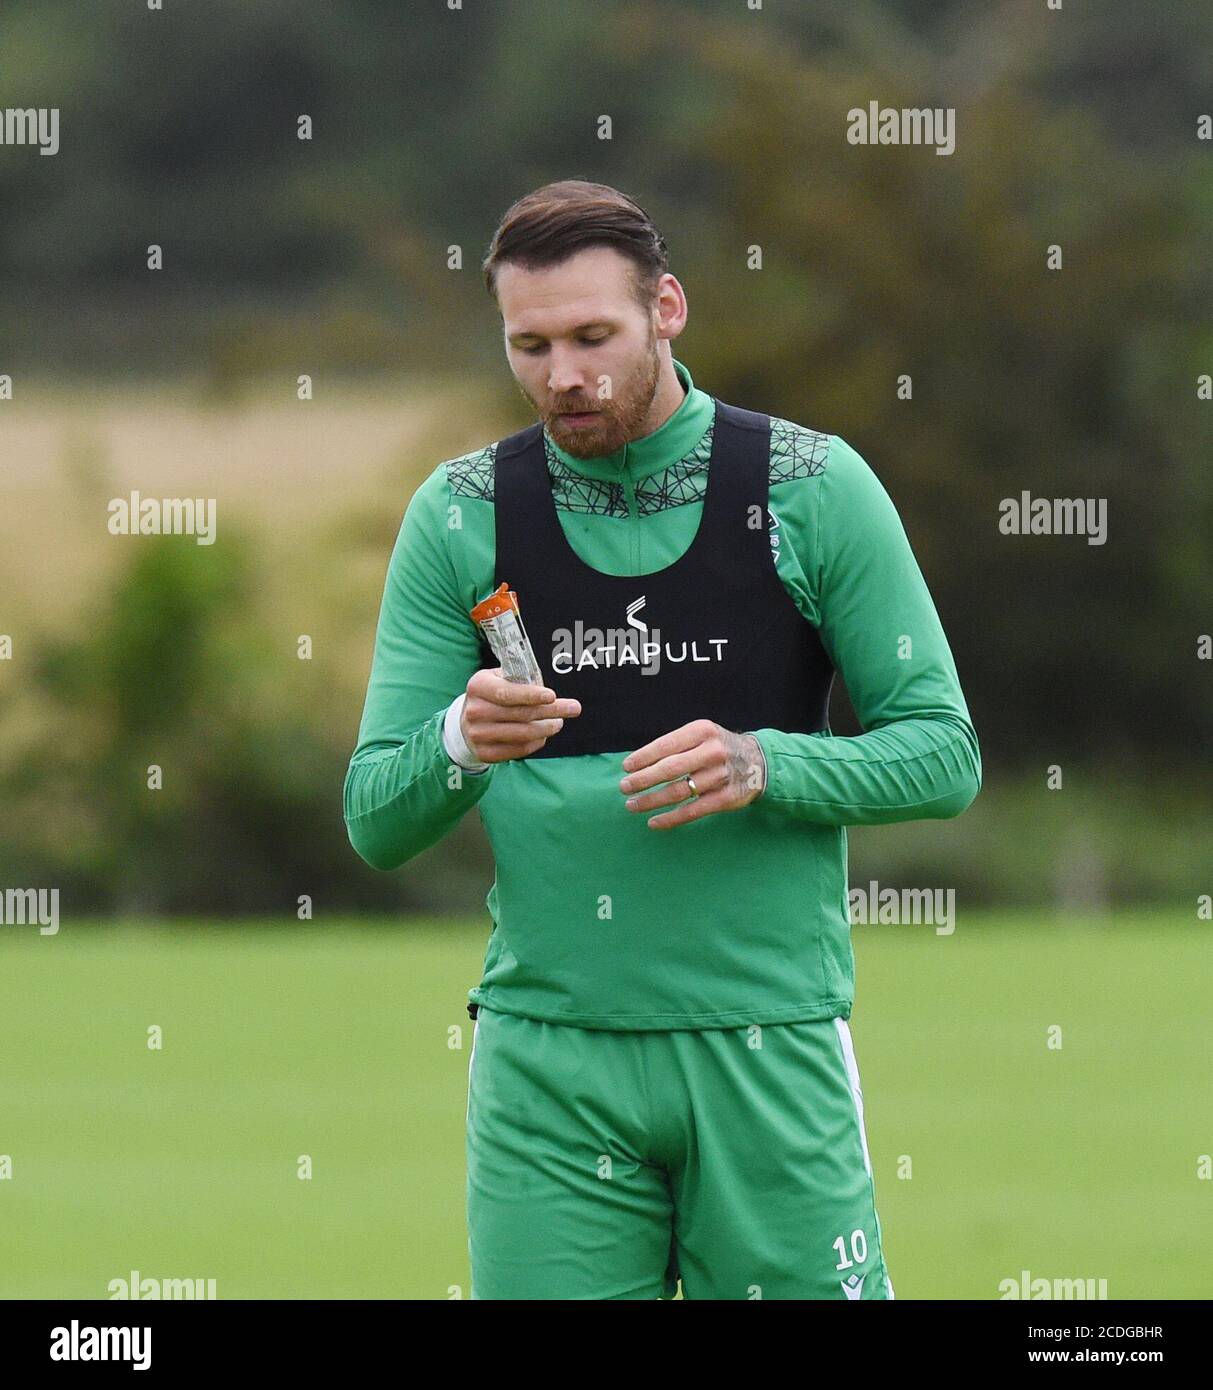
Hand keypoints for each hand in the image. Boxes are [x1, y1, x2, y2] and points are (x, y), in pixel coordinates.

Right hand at [461, 667, 580, 762]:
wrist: (467, 722)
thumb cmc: (492, 695)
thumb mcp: (499, 679)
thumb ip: (520, 679)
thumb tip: (549, 693)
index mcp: (478, 686)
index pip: (507, 693)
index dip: (531, 695)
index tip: (553, 696)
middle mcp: (474, 711)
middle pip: (520, 714)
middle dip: (551, 711)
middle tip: (573, 708)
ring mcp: (477, 734)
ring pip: (522, 734)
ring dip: (546, 728)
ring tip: (558, 722)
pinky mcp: (484, 753)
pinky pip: (518, 750)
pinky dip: (536, 742)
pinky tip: (544, 735)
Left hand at [618, 719, 766, 828]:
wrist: (759, 762)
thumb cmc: (718, 747)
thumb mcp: (702, 735)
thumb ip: (676, 745)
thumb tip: (638, 763)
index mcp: (702, 732)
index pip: (666, 745)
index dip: (643, 757)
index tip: (626, 767)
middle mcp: (712, 752)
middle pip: (670, 769)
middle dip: (643, 780)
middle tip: (624, 787)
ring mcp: (720, 776)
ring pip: (679, 792)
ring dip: (651, 801)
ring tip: (632, 805)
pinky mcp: (726, 798)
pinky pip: (692, 811)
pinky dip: (670, 818)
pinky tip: (653, 822)